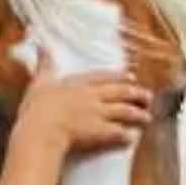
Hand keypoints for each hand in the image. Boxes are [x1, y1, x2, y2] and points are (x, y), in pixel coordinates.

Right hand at [15, 68, 152, 155]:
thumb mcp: (39, 82)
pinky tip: (132, 137)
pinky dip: (126, 135)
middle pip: (121, 92)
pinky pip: (118, 133)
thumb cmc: (37, 108)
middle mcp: (92, 96)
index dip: (119, 77)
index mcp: (79, 83)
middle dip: (137, 94)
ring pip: (124, 111)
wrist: (41, 129)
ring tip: (147, 118)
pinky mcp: (99, 131)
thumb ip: (44, 65)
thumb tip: (42, 46)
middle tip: (148, 97)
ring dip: (138, 115)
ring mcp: (98, 113)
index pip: (104, 77)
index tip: (131, 77)